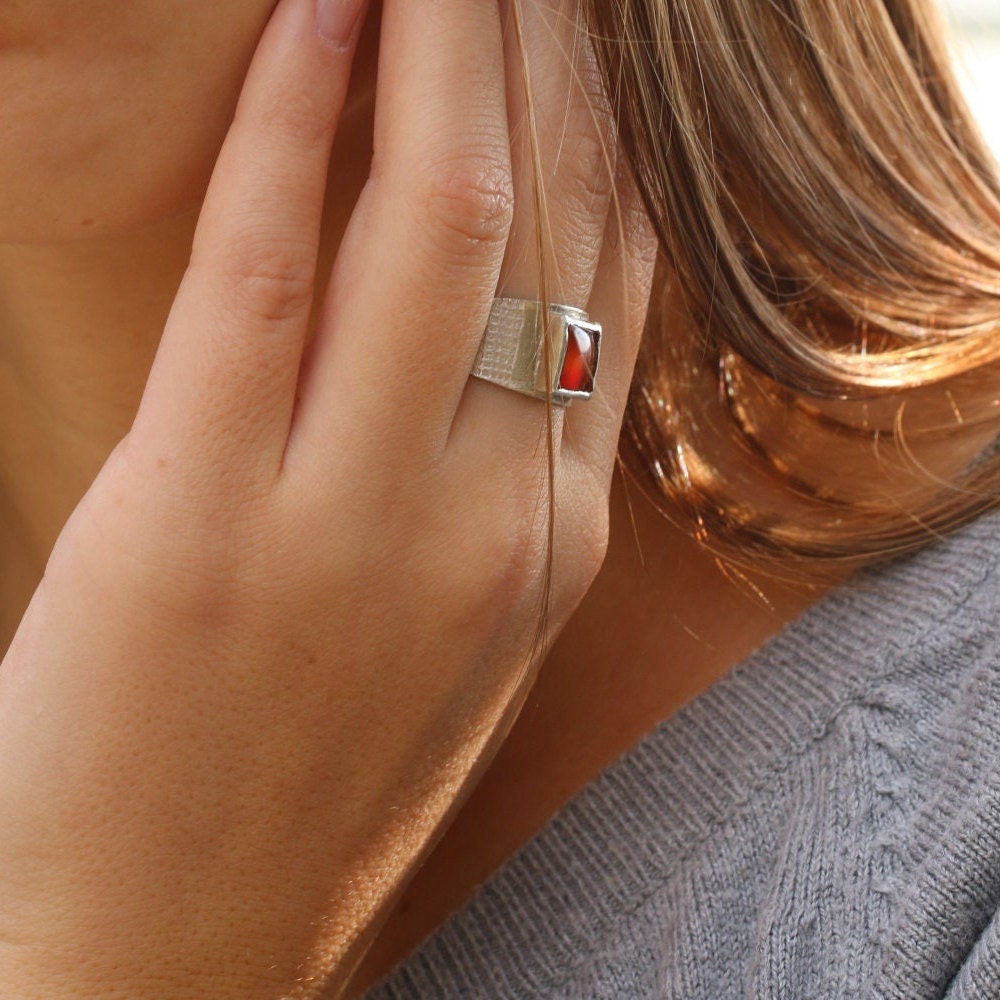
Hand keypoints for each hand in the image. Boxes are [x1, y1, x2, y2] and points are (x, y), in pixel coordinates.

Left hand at [0, 0, 654, 995]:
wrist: (170, 952)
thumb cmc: (307, 788)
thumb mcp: (451, 638)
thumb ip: (495, 480)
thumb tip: (510, 333)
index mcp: (551, 546)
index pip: (611, 282)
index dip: (604, 131)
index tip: (586, 34)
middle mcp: (490, 516)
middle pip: (542, 221)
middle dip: (539, 52)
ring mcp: (356, 519)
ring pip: (434, 222)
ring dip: (441, 46)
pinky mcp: (202, 516)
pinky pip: (266, 275)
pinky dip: (290, 127)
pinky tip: (313, 16)